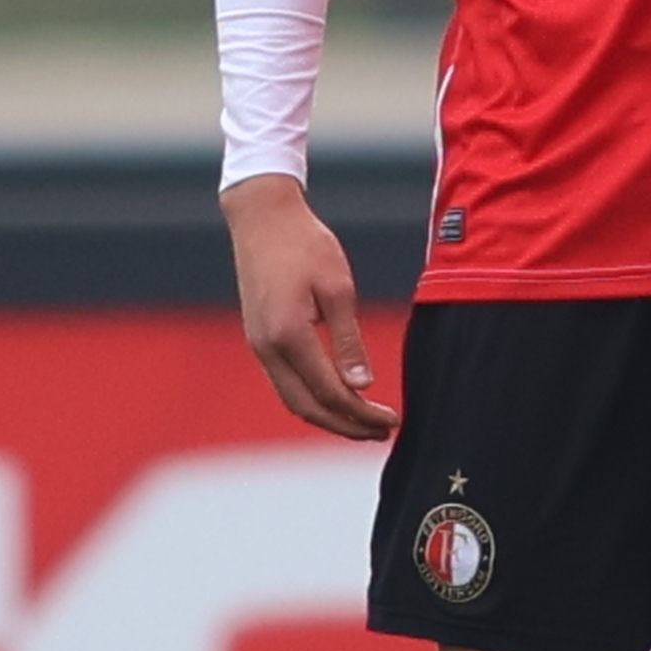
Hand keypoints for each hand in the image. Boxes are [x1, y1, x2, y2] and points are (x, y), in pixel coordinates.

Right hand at [226, 172, 392, 439]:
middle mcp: (267, 349)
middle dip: (346, 426)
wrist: (263, 218)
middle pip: (307, 408)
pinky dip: (312, 398)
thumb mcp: (338, 288)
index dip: (362, 413)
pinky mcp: (259, 339)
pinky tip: (338, 397)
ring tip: (363, 423)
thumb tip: (362, 386)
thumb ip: (349, 341)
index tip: (391, 420)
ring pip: (293, 400)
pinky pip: (285, 383)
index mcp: (289, 336)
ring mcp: (259, 346)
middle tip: (381, 433)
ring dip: (328, 416)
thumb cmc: (306, 245)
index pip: (330, 392)